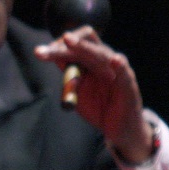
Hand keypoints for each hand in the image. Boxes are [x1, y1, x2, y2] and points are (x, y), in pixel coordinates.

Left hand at [34, 26, 152, 162]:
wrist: (117, 129)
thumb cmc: (97, 107)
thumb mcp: (76, 90)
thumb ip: (67, 75)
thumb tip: (51, 56)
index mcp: (90, 60)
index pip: (75, 43)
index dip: (57, 46)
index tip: (40, 53)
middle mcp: (104, 60)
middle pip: (86, 43)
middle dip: (65, 43)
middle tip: (45, 49)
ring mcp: (117, 71)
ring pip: (100, 53)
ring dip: (82, 47)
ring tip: (68, 40)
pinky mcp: (128, 85)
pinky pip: (125, 74)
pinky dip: (119, 66)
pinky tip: (115, 60)